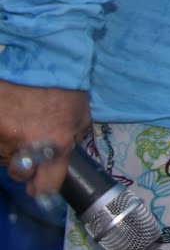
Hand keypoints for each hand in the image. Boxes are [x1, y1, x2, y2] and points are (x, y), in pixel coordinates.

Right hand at [0, 79, 88, 201]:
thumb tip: (65, 156)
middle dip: (27, 166)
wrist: (36, 60)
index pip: (46, 185)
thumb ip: (75, 138)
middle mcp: (26, 147)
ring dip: (11, 150)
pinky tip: (8, 122)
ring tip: (20, 125)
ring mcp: (1, 140)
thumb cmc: (63, 86)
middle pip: (20, 174)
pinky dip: (0, 138)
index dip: (44, 188)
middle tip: (32, 147)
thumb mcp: (81, 114)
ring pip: (4, 160)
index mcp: (56, 144)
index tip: (41, 187)